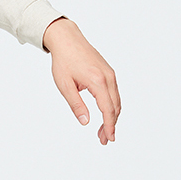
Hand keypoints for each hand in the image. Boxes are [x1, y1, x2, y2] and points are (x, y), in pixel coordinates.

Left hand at [42, 17, 120, 144]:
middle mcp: (108, 77)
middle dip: (111, 125)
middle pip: (115, 107)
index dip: (108, 126)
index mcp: (97, 81)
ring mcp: (110, 74)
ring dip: (112, 117)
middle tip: (104, 139)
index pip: (108, 109)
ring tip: (103, 131)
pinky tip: (105, 114)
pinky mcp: (108, 72)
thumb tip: (85, 122)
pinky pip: (114, 93)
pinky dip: (111, 106)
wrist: (67, 40)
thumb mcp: (65, 86)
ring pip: (116, 101)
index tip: (109, 138)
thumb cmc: (63, 61)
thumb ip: (76, 105)